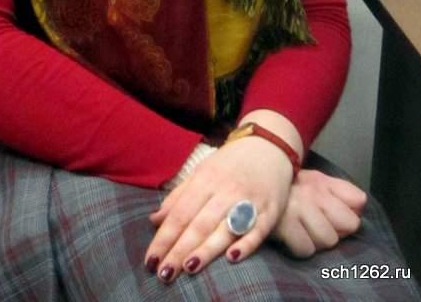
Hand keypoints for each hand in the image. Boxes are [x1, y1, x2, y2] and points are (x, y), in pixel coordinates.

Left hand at [144, 136, 293, 282]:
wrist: (269, 146)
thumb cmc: (230, 163)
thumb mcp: (201, 172)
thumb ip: (179, 196)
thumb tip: (154, 220)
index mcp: (205, 180)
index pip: (180, 213)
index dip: (164, 238)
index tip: (150, 260)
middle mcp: (226, 190)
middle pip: (200, 224)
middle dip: (180, 250)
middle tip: (164, 274)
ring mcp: (249, 200)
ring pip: (225, 229)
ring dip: (207, 250)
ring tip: (188, 269)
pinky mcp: (270, 210)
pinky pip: (258, 230)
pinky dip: (246, 244)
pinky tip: (232, 257)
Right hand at [270, 168, 366, 256]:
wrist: (251, 188)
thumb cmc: (289, 190)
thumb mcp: (316, 181)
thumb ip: (343, 191)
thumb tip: (362, 206)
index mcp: (323, 182)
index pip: (357, 203)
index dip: (346, 217)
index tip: (332, 216)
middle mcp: (313, 192)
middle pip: (347, 226)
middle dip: (334, 230)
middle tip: (315, 224)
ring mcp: (298, 208)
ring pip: (328, 240)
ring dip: (317, 241)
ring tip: (302, 230)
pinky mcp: (284, 224)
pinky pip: (306, 249)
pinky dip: (300, 247)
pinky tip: (291, 237)